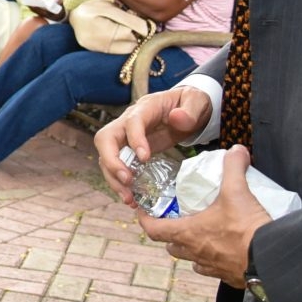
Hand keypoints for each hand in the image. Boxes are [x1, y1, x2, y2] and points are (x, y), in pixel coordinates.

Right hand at [95, 86, 210, 207]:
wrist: (187, 110)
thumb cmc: (190, 104)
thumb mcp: (196, 102)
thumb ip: (190, 111)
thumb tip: (177, 118)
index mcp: (145, 108)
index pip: (132, 121)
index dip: (134, 139)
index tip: (144, 158)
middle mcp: (128, 121)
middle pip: (105, 138)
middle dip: (111, 161)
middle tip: (127, 181)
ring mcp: (125, 136)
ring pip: (106, 156)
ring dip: (113, 178)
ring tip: (129, 198)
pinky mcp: (129, 151)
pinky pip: (116, 166)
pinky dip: (119, 183)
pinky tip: (131, 198)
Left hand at [140, 146, 269, 287]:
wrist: (270, 260)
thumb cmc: (246, 229)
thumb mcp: (237, 192)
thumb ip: (233, 167)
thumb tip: (236, 150)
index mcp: (188, 233)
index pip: (153, 230)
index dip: (144, 220)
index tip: (143, 212)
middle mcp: (194, 253)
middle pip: (171, 246)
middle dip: (169, 234)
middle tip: (175, 220)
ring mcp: (211, 267)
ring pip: (190, 259)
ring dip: (189, 248)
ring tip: (199, 234)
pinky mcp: (228, 276)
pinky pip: (212, 269)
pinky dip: (211, 260)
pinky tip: (222, 250)